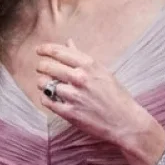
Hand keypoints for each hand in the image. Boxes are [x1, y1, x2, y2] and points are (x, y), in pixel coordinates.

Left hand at [35, 39, 158, 152]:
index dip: (45, 49)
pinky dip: (46, 98)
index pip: (59, 52)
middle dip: (42, 66)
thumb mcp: (102, 71)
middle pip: (48, 66)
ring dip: (43, 83)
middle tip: (41, 68)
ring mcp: (74, 95)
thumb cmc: (116, 96)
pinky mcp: (69, 112)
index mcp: (89, 65)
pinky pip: (47, 101)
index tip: (39, 50)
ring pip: (44, 84)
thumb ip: (82, 57)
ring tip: (48, 85)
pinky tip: (51, 98)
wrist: (125, 122)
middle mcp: (80, 78)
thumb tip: (68, 42)